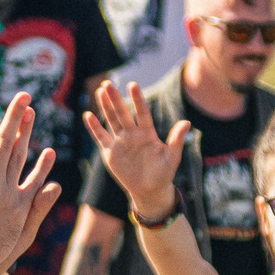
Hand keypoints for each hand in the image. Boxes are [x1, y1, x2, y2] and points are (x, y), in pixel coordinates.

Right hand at [83, 79, 188, 219]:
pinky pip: (100, 137)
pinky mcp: (110, 153)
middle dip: (115, 98)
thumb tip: (187, 123)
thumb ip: (177, 140)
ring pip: (111, 121)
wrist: (150, 190)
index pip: (141, 112)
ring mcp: (120, 142)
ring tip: (100, 91)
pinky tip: (88, 115)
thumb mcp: (172, 157)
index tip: (133, 85)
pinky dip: (94, 128)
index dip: (137, 99)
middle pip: (122, 113)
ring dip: (105, 107)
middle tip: (108, 83)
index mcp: (147, 133)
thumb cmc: (163, 173)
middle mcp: (132, 134)